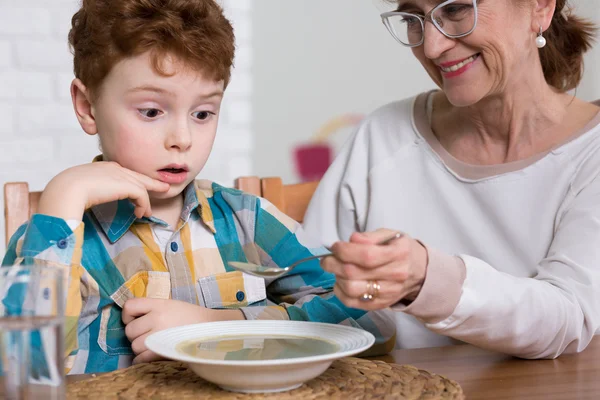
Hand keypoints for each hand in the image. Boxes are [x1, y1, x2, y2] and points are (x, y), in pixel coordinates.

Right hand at [37, 162, 169, 220]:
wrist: (67, 188)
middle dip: (151, 183)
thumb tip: (88, 200)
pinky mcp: (127, 184)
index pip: (123, 173)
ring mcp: (121, 174)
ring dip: (146, 201)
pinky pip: (142, 196)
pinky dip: (143, 205)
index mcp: (102, 167)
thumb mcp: (81, 188)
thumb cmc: (67, 191)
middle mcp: (114, 167)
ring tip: (147, 213)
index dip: (132, 181)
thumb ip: (90, 191)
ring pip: (142, 186)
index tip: (136, 190)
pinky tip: (140, 214)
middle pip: (137, 175)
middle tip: (162, 187)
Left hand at [122, 298, 244, 364]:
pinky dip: (142, 359)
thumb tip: (131, 319)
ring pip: (134, 345)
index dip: (128, 315)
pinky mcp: (162, 350)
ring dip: (140, 348)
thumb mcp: (171, 305)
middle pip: (130, 330)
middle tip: (147, 334)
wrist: (211, 328)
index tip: (136, 320)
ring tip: (152, 345)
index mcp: (159, 304)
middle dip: (135, 334)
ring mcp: (159, 334)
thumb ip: (152, 308)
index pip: (129, 306)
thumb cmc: (191, 317)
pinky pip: (140, 358)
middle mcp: (157, 317)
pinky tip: (150, 355)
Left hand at [321, 229, 427, 310]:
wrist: (420, 272)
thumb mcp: (390, 235)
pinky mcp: (380, 305)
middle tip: (327, 259)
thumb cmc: (401, 250)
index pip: (366, 255)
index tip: (335, 247)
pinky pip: (353, 303)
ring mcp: (387, 293)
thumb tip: (352, 240)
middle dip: (333, 264)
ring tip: (336, 270)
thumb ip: (370, 236)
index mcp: (398, 253)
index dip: (344, 251)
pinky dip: (340, 292)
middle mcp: (395, 275)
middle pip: (354, 274)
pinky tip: (340, 282)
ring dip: (336, 278)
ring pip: (351, 290)